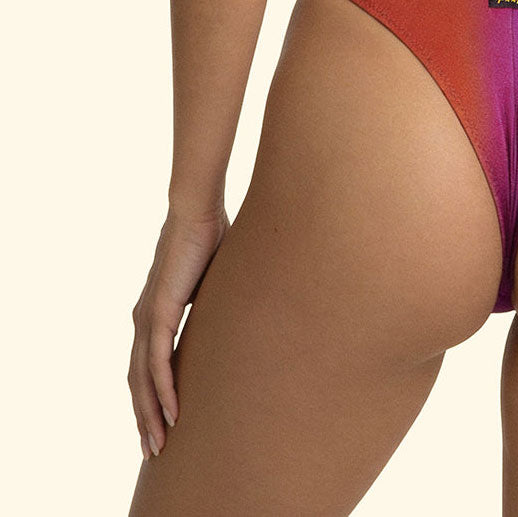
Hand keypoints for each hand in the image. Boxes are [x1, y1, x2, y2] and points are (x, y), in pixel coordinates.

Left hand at [128, 205, 228, 459]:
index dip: (150, 398)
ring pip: (142, 380)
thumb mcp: (212, 283)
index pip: (145, 367)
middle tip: (154, 451)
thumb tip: (236, 316)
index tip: (160, 425)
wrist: (196, 211)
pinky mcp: (158, 313)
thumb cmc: (209, 238)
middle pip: (137, 382)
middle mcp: (143, 320)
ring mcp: (147, 318)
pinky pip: (156, 363)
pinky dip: (162, 391)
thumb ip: (213, 305)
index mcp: (154, 313)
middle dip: (144, 418)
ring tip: (159, 444)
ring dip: (149, 415)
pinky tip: (172, 414)